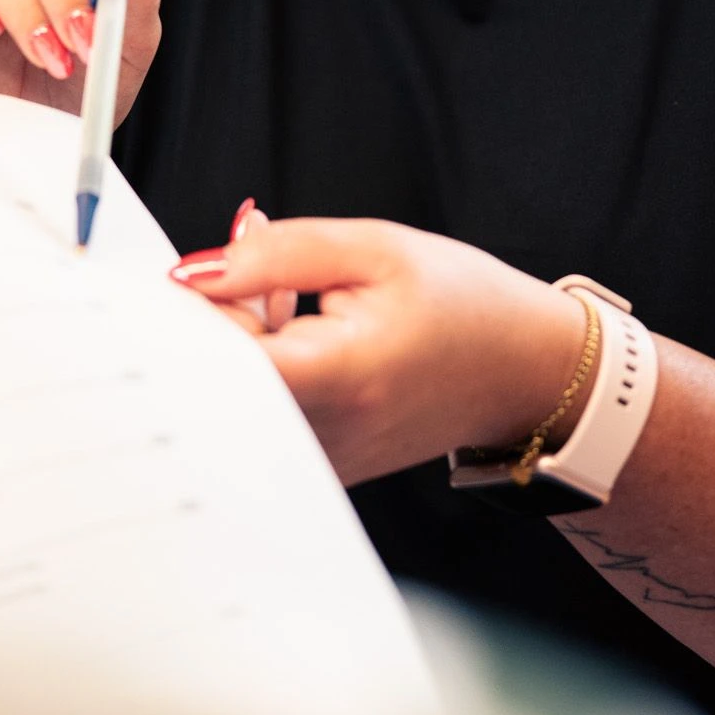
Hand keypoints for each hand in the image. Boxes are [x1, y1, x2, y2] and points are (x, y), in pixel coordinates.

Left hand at [169, 216, 586, 486]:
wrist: (524, 370)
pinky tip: (300, 336)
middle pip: (213, 381)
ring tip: (293, 301)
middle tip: (258, 275)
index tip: (200, 273)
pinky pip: (257, 414)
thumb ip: (273, 255)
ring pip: (232, 397)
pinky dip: (262, 369)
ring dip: (241, 341)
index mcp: (338, 377)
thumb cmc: (463, 305)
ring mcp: (318, 461)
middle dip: (213, 318)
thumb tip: (192, 271)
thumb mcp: (372, 248)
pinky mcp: (317, 467)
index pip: (214, 359)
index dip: (190, 311)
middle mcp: (322, 435)